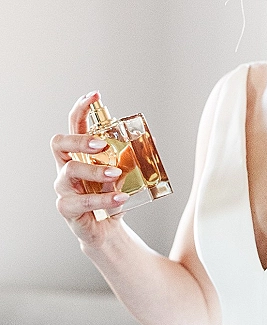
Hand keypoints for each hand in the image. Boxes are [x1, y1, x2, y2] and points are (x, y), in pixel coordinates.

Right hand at [51, 91, 127, 244]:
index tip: (95, 96)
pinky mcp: (67, 209)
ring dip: (94, 171)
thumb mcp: (123, 175)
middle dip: (80, 139)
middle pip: (60, 144)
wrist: (105, 229)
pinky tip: (119, 198)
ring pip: (69, 172)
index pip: (74, 126)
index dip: (81, 109)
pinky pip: (80, 201)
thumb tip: (149, 140)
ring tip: (116, 175)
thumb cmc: (110, 197)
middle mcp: (65, 168)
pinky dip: (102, 199)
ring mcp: (64, 188)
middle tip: (101, 144)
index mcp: (78, 155)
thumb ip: (129, 158)